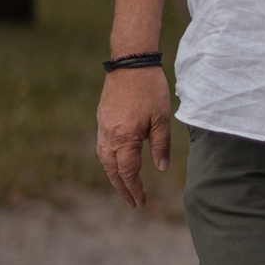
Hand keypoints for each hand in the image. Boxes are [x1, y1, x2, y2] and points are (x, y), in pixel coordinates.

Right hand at [97, 66, 175, 207]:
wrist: (130, 63)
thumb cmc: (150, 90)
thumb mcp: (162, 119)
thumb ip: (161, 145)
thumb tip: (161, 168)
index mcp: (124, 137)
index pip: (128, 171)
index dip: (134, 188)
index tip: (140, 201)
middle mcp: (108, 135)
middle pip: (112, 169)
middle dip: (122, 187)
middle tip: (132, 201)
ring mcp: (102, 126)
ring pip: (104, 158)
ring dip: (113, 175)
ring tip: (125, 186)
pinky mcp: (102, 118)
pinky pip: (102, 146)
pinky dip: (108, 159)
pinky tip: (117, 162)